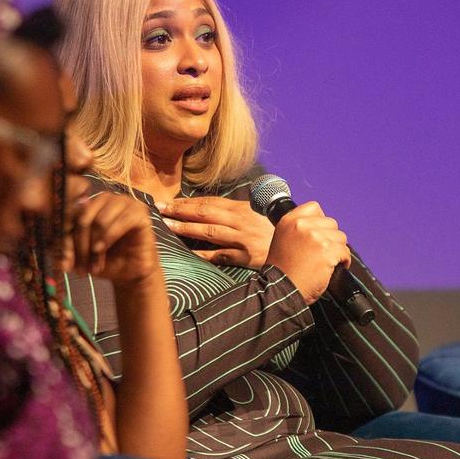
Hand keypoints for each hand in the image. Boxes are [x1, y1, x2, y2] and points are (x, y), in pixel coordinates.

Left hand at [64, 193, 158, 288]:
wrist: (130, 272)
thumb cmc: (104, 260)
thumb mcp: (79, 254)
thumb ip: (65, 248)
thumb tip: (52, 254)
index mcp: (89, 202)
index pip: (70, 214)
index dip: (64, 239)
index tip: (62, 263)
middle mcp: (106, 198)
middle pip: (83, 216)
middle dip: (78, 245)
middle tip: (78, 269)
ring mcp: (125, 202)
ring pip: (100, 220)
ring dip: (94, 247)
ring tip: (93, 266)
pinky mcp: (140, 212)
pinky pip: (120, 222)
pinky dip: (108, 238)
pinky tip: (101, 251)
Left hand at [157, 197, 274, 268]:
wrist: (300, 247)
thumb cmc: (275, 231)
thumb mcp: (258, 214)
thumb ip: (238, 211)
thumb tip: (214, 208)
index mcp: (242, 208)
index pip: (210, 202)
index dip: (187, 201)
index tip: (169, 201)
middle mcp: (240, 221)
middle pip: (205, 213)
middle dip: (180, 210)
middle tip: (159, 208)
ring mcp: (242, 239)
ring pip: (209, 231)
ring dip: (186, 228)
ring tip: (166, 225)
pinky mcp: (246, 257)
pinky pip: (220, 255)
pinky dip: (202, 253)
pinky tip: (186, 252)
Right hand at [263, 201, 349, 304]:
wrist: (281, 290)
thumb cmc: (283, 270)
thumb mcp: (283, 239)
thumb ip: (298, 229)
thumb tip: (321, 225)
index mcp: (289, 220)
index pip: (314, 208)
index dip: (320, 221)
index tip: (319, 233)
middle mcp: (302, 225)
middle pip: (331, 223)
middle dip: (330, 237)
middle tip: (322, 252)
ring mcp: (315, 237)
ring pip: (340, 237)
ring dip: (337, 249)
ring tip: (327, 261)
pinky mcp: (327, 251)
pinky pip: (345, 252)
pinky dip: (343, 261)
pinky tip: (334, 268)